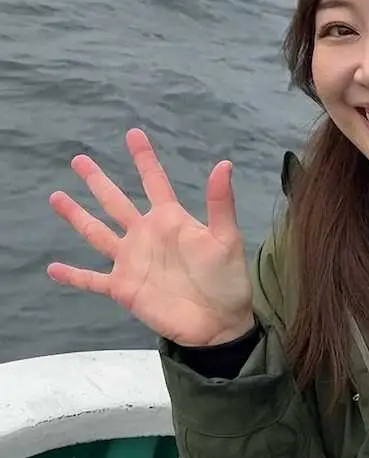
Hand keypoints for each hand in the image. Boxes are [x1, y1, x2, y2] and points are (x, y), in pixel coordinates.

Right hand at [48, 129, 254, 346]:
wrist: (219, 323)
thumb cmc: (227, 280)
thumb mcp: (226, 238)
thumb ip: (220, 203)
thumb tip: (224, 164)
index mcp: (171, 220)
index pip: (154, 182)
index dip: (144, 159)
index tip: (133, 134)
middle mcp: (147, 236)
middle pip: (116, 201)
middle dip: (98, 181)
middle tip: (78, 159)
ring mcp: (132, 261)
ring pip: (97, 233)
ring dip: (77, 216)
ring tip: (57, 197)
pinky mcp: (123, 288)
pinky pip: (92, 280)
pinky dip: (73, 275)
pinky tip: (52, 268)